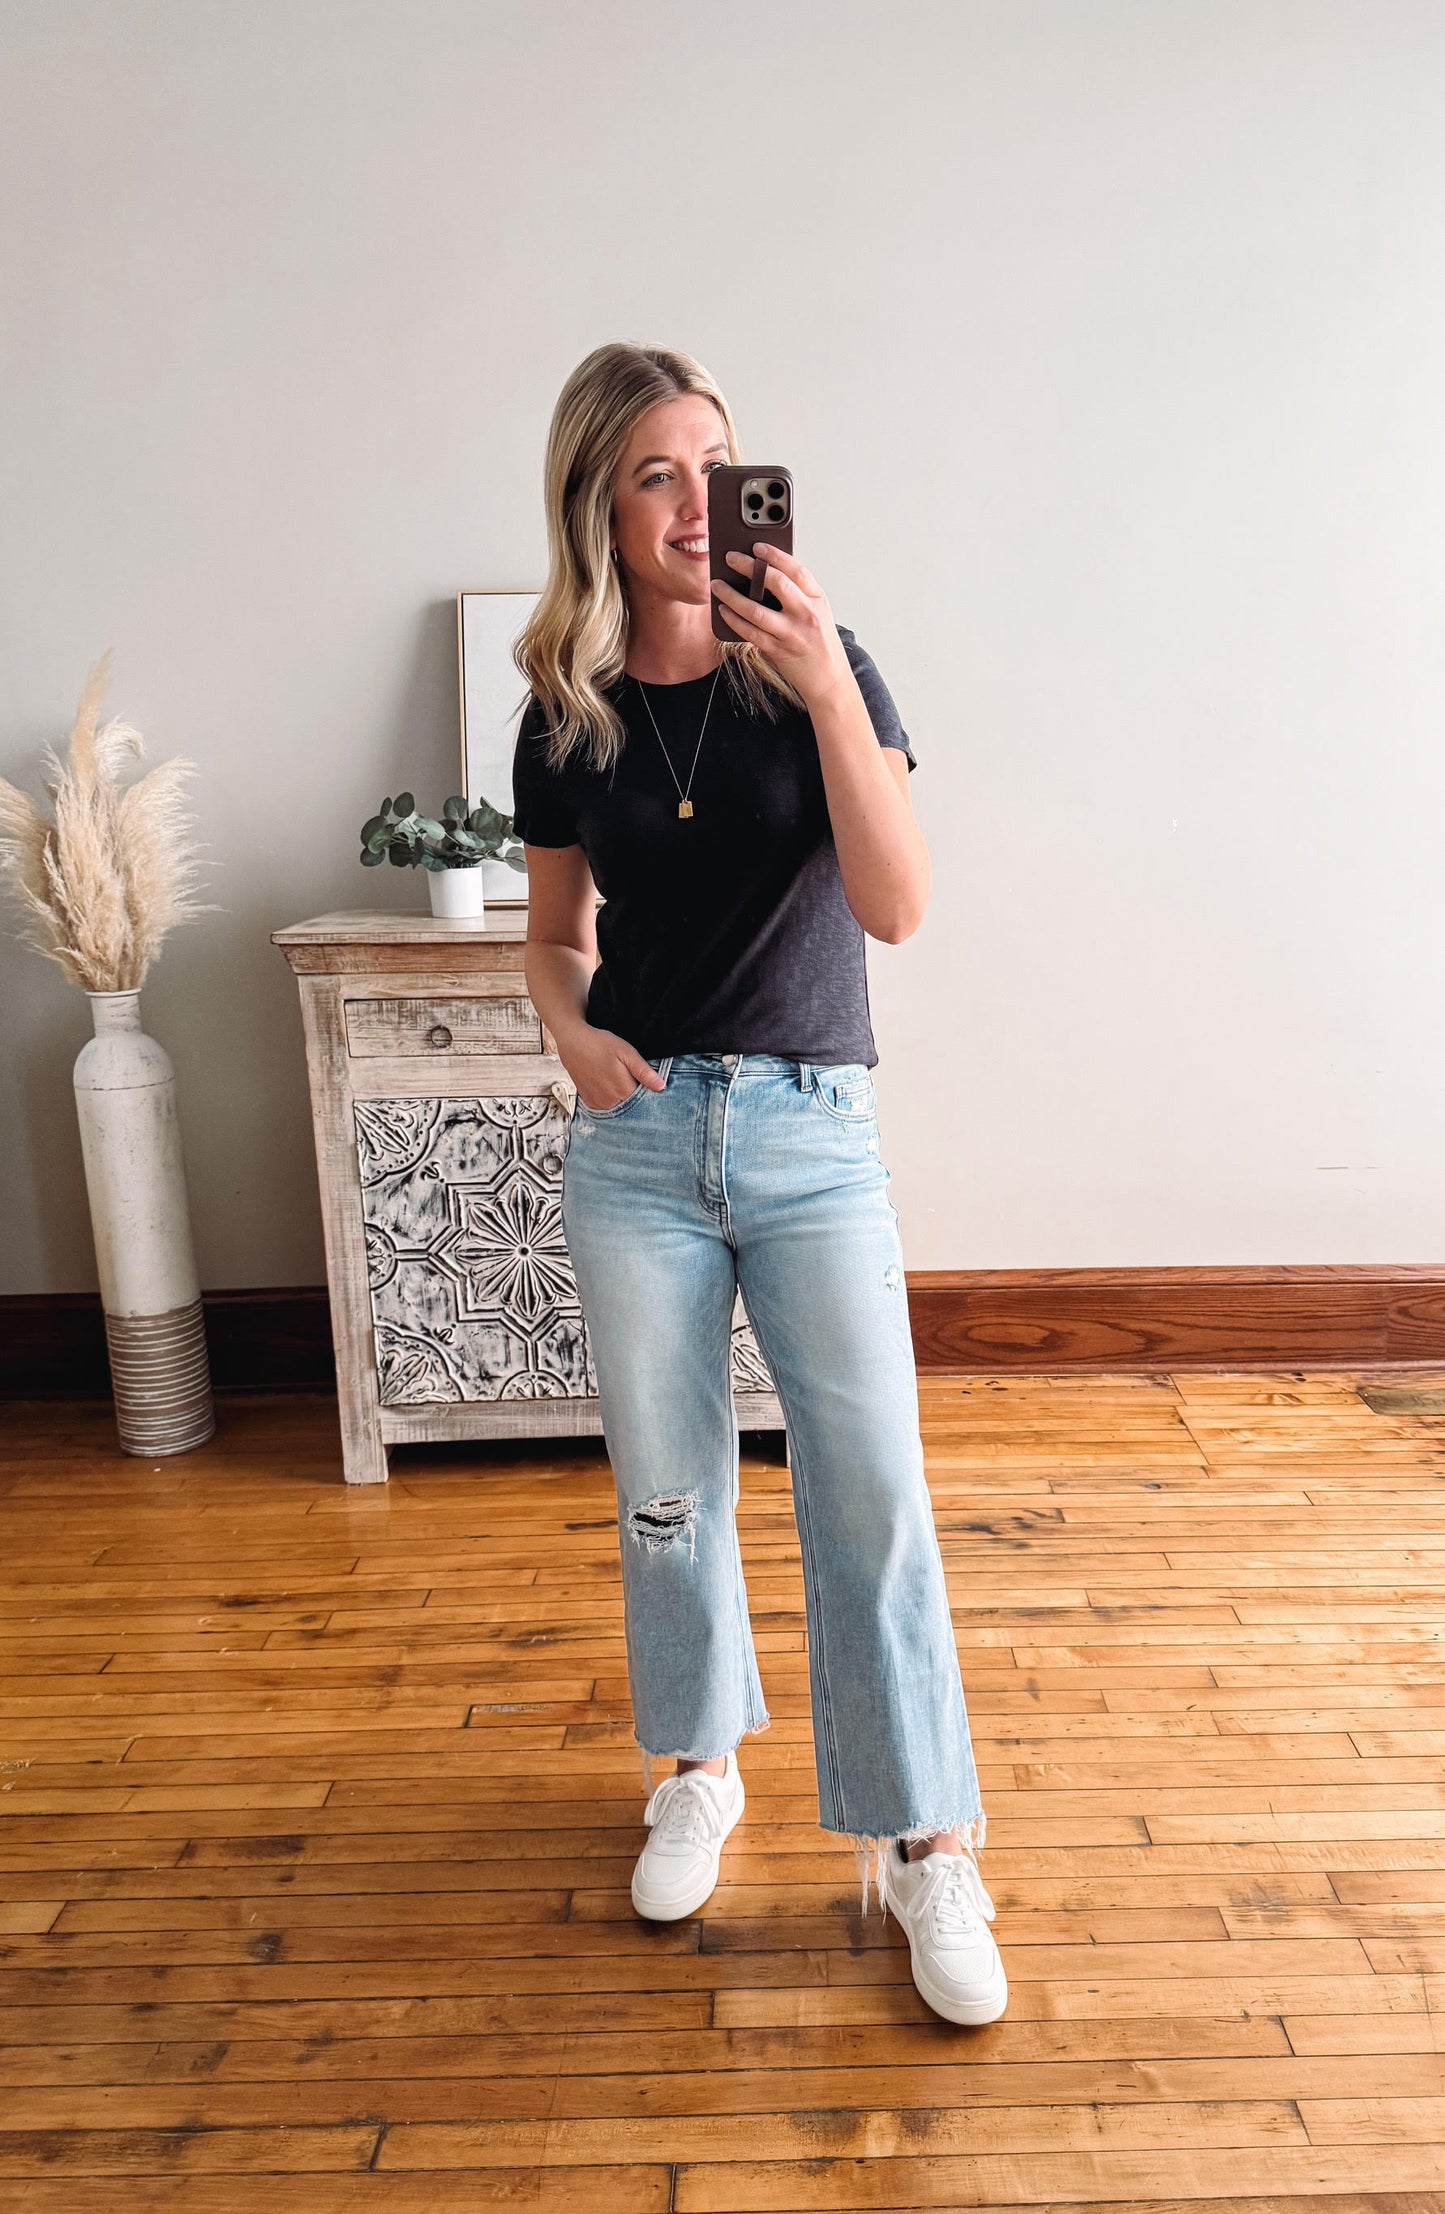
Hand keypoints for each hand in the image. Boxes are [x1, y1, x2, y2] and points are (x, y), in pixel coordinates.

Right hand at [561, 1024, 665, 1113]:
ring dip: (625, 1102)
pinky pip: (608, 1109)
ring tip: (622, 1083)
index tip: (651, 1087)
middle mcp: (610, 1102)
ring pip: (620, 1110)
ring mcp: (599, 1104)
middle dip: (638, 1100)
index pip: (645, 1103)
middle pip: (632, 1109)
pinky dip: (613, 1102)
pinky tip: (612, 1089)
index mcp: (623, 1090)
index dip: (650, 1095)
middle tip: (635, 1081)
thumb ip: (644, 1072)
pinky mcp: (590, 1103)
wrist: (573, 1043)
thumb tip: (661, 1086)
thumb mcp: (627, 1053)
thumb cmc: (600, 1044)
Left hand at [710, 543, 853, 709]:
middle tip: (730, 558)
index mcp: (818, 599)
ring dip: (731, 595)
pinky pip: (749, 632)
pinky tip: (722, 610)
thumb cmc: (820, 643)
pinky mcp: (778, 651)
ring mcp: (792, 634)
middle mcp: (806, 614)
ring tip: (717, 585)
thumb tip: (762, 574)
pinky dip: (733, 620)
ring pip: (756, 610)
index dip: (775, 555)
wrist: (829, 679)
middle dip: (749, 567)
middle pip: (776, 583)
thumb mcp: (818, 612)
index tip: (756, 546)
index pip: (796, 570)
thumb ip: (797, 594)